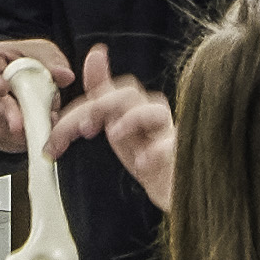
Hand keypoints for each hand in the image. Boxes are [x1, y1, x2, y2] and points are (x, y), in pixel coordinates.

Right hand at [0, 38, 71, 152]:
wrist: (13, 75)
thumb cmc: (23, 60)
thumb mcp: (40, 53)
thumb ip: (52, 63)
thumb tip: (66, 76)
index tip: (2, 89)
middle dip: (8, 113)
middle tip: (19, 124)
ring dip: (20, 125)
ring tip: (39, 127)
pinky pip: (5, 134)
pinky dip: (23, 134)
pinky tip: (39, 130)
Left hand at [80, 66, 178, 197]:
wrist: (172, 190)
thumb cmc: (145, 156)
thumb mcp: (116, 129)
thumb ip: (96, 105)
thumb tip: (83, 69)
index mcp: (131, 109)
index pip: (106, 92)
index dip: (90, 89)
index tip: (78, 89)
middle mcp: (151, 116)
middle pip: (128, 94)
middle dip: (102, 105)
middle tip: (82, 129)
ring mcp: (168, 135)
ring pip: (156, 111)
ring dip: (131, 119)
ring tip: (113, 135)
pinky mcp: (181, 157)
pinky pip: (173, 146)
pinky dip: (157, 151)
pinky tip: (142, 163)